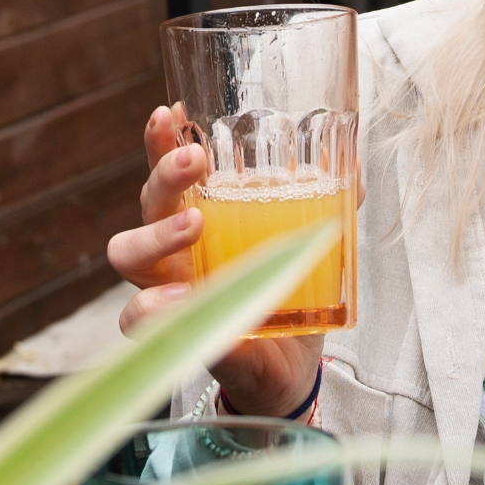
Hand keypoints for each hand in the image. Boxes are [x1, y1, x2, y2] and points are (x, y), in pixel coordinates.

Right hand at [106, 102, 322, 419]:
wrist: (287, 374)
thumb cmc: (284, 302)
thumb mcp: (307, 251)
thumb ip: (326, 209)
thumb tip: (356, 171)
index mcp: (200, 220)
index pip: (170, 172)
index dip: (161, 141)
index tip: (170, 111)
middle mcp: (174, 253)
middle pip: (147, 202)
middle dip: (165, 175)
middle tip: (197, 161)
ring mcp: (168, 291)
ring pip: (128, 254)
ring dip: (157, 234)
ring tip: (193, 224)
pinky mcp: (176, 333)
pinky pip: (140, 320)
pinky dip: (154, 308)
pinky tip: (177, 301)